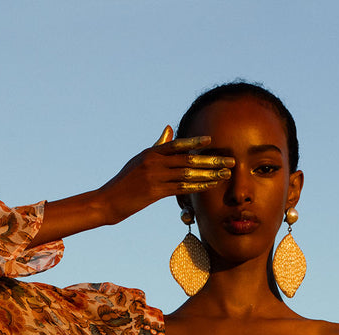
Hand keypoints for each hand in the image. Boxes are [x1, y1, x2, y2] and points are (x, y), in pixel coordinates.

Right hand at [97, 125, 233, 224]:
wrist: (108, 201)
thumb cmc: (125, 182)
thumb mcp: (140, 159)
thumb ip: (157, 145)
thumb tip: (169, 128)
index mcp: (151, 153)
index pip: (177, 145)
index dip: (195, 142)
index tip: (211, 141)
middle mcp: (154, 162)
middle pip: (188, 159)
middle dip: (211, 160)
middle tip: (229, 161)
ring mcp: (154, 177)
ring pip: (187, 173)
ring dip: (209, 174)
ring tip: (225, 174)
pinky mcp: (155, 192)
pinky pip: (181, 188)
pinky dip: (198, 186)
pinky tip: (210, 185)